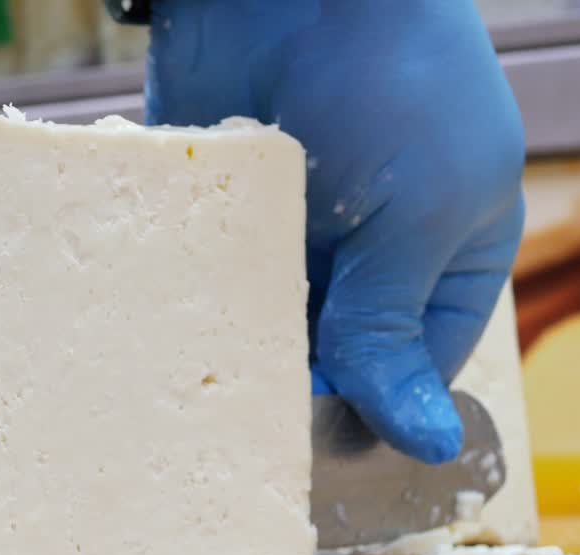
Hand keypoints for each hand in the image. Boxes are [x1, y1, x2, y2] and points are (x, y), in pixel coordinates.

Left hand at [145, 0, 524, 462]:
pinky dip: (171, 297)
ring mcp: (279, 228)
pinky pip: (188, 270)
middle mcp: (358, 255)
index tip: (305, 447)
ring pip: (246, 319)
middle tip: (229, 421)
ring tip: (180, 386)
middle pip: (321, 354)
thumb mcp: (418, 214)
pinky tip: (141, 334)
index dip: (362, 413)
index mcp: (438, 261)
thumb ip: (395, 325)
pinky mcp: (209, 205)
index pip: (407, 370)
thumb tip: (428, 440)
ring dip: (219, 344)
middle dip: (281, 382)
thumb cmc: (392, 82)